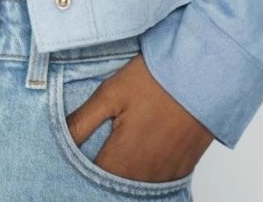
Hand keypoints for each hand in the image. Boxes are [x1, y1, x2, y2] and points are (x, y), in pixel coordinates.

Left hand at [66, 55, 213, 182]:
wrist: (204, 75)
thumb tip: (57, 140)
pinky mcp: (182, 169)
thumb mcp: (110, 94)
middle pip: (112, 188)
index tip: (68, 162)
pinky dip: (141, 174)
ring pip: (134, 187)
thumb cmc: (155, 80)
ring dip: (120, 176)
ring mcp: (166, 176)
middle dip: (97, 176)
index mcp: (122, 162)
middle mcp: (145, 178)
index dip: (74, 172)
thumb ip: (81, 122)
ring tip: (111, 153)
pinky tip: (135, 156)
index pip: (89, 183)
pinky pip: (156, 182)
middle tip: (88, 156)